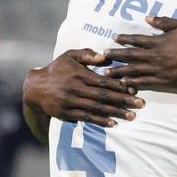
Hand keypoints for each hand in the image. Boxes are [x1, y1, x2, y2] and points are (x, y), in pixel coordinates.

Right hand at [25, 50, 140, 125]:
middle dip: (124, 100)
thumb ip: (87, 53)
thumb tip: (105, 56)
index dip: (119, 86)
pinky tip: (113, 123)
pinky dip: (100, 121)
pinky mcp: (67, 113)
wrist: (35, 88)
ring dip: (116, 113)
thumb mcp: (69, 56)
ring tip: (132, 116)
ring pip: (97, 108)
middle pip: (103, 95)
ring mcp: (71, 102)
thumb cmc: (57, 69)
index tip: (135, 89)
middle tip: (141, 105)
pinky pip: (86, 117)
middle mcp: (75, 88)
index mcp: (78, 73)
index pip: (103, 80)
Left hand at [107, 17, 176, 88]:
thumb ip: (165, 22)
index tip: (114, 39)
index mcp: (161, 41)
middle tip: (103, 57)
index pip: (138, 40)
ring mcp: (162, 70)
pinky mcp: (168, 82)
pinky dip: (135, 83)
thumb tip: (148, 18)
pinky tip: (125, 83)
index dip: (125, 39)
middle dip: (116, 56)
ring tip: (108, 73)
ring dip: (120, 72)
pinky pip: (147, 83)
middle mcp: (158, 56)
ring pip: (136, 71)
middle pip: (132, 56)